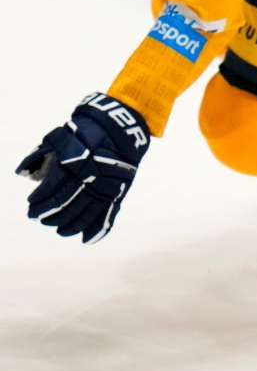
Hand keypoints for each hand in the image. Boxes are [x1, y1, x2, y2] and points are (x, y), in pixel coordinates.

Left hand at [15, 92, 149, 243]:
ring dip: (70, 225)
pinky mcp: (118, 192)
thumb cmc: (84, 133)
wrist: (119, 131)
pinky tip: (86, 240)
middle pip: (67, 204)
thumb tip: (22, 174)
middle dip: (51, 215)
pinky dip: (97, 229)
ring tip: (59, 230)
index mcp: (74, 165)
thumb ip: (39, 155)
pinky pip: (108, 215)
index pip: (53, 190)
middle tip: (40, 219)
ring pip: (86, 213)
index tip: (31, 207)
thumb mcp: (58, 138)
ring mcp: (106, 187)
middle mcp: (90, 179)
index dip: (40, 201)